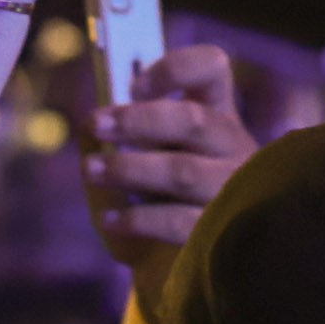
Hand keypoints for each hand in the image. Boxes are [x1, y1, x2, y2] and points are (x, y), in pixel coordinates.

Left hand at [82, 43, 256, 309]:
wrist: (200, 256)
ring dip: (129, 167)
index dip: (176, 67)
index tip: (135, 82)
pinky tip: (109, 218)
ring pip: (182, 172)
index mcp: (217, 112)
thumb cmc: (167, 192)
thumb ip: (128, 133)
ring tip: (90, 170)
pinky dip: (138, 219)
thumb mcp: (153, 153)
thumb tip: (91, 128)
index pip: (212, 68)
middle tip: (96, 124)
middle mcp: (233, 145)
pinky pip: (178, 222)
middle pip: (193, 120)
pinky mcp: (223, 231)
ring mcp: (234, 189)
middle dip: (139, 120)